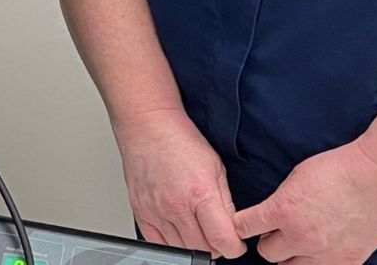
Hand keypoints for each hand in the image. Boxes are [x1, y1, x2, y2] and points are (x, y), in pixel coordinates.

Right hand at [112, 107, 247, 258]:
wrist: (148, 126)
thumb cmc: (180, 140)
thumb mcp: (217, 167)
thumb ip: (226, 202)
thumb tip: (233, 227)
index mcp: (200, 194)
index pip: (223, 240)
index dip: (235, 247)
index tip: (236, 243)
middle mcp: (175, 206)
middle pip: (203, 249)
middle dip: (216, 246)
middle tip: (217, 232)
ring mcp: (155, 211)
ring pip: (181, 248)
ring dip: (194, 244)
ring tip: (198, 226)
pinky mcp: (140, 212)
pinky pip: (157, 243)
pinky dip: (171, 242)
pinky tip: (178, 229)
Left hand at [232, 141, 376, 263]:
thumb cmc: (341, 170)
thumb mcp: (297, 176)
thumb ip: (281, 200)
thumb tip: (270, 215)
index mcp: (284, 210)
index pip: (245, 227)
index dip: (241, 225)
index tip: (242, 224)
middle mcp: (301, 236)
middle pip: (266, 253)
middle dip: (268, 241)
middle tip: (276, 231)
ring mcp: (324, 254)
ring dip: (289, 255)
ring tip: (298, 240)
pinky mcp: (347, 262)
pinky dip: (314, 263)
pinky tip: (319, 250)